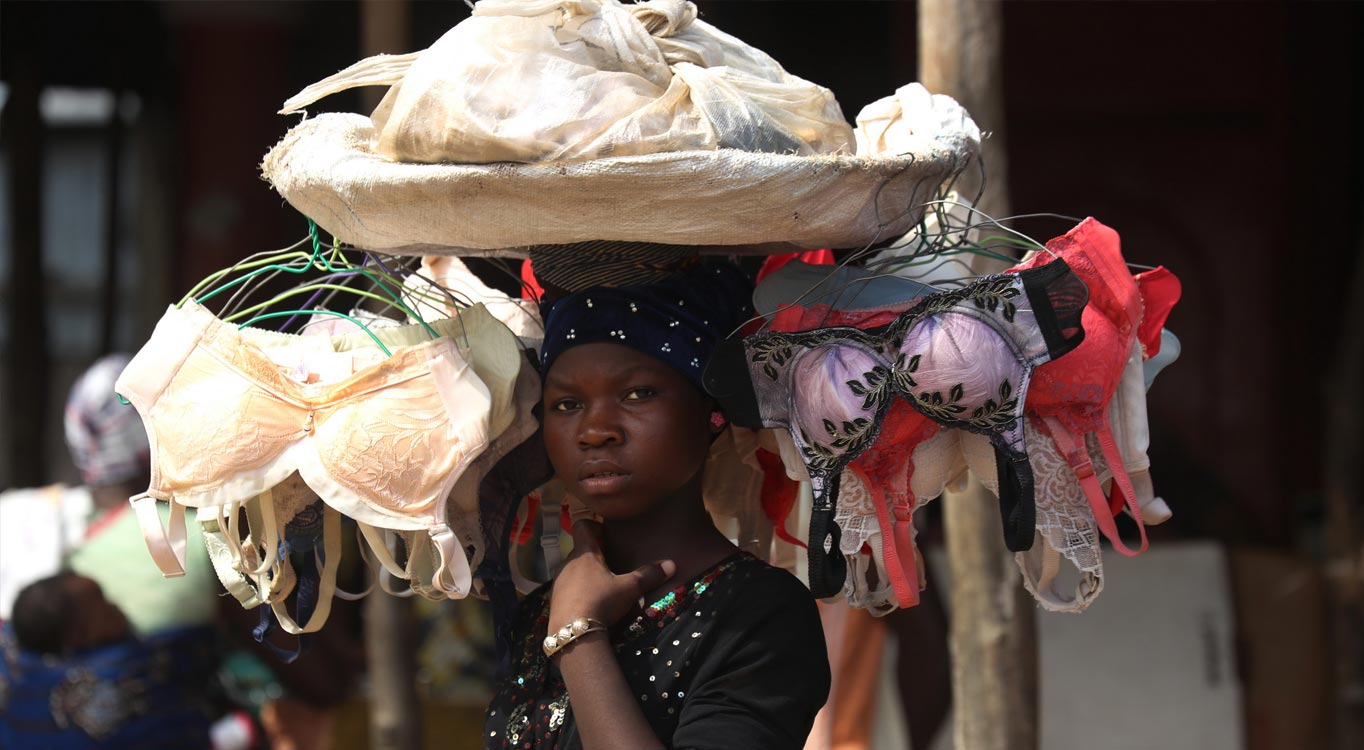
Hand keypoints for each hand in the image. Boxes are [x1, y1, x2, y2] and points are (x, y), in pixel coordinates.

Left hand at [549, 520, 675, 631]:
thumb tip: (671, 564)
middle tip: (611, 563)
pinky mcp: (553, 600)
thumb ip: (648, 575)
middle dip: (594, 554)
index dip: (593, 526)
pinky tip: (589, 604)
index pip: (582, 527)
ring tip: (601, 586)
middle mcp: (567, 563)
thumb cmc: (601, 601)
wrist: (573, 634)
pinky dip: (577, 591)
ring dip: (584, 574)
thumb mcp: (629, 589)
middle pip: (579, 550)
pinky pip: (566, 588)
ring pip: (572, 570)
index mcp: (584, 553)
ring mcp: (558, 582)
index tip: (606, 536)